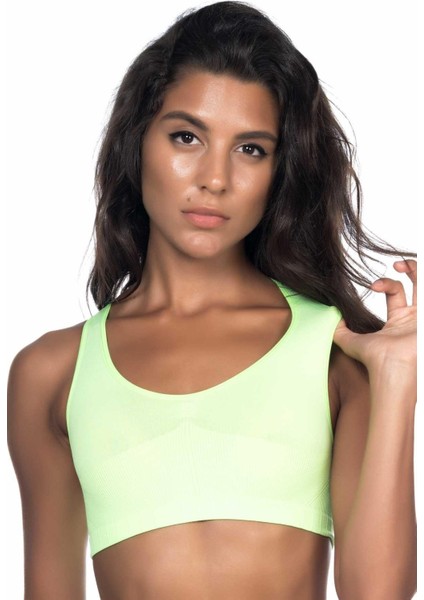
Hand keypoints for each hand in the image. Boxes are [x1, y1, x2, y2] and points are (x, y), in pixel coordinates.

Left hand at [333, 260, 416, 375]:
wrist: (391, 367)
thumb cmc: (375, 359)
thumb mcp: (351, 342)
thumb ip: (340, 331)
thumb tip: (333, 318)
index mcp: (398, 319)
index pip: (395, 291)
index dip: (385, 282)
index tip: (372, 285)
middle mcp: (414, 317)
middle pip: (417, 284)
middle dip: (410, 268)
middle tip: (398, 263)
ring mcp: (422, 319)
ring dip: (419, 270)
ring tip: (406, 262)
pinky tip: (419, 273)